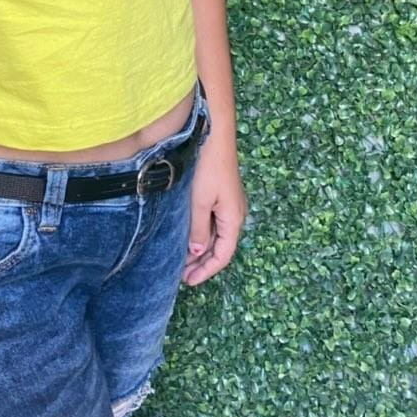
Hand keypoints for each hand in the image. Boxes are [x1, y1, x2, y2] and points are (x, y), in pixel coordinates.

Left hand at [181, 131, 247, 286]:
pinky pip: (213, 222)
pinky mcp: (221, 194)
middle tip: (181, 275)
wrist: (214, 135)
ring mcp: (229, 203)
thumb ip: (199, 229)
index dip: (207, 271)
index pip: (223, 255)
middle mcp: (235, 213)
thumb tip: (198, 253)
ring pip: (216, 235)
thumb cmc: (208, 167)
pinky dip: (201, 234)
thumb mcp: (200, 201)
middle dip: (202, 263)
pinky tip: (188, 235)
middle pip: (221, 247)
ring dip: (201, 250)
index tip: (189, 281)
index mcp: (233, 218)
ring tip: (181, 259)